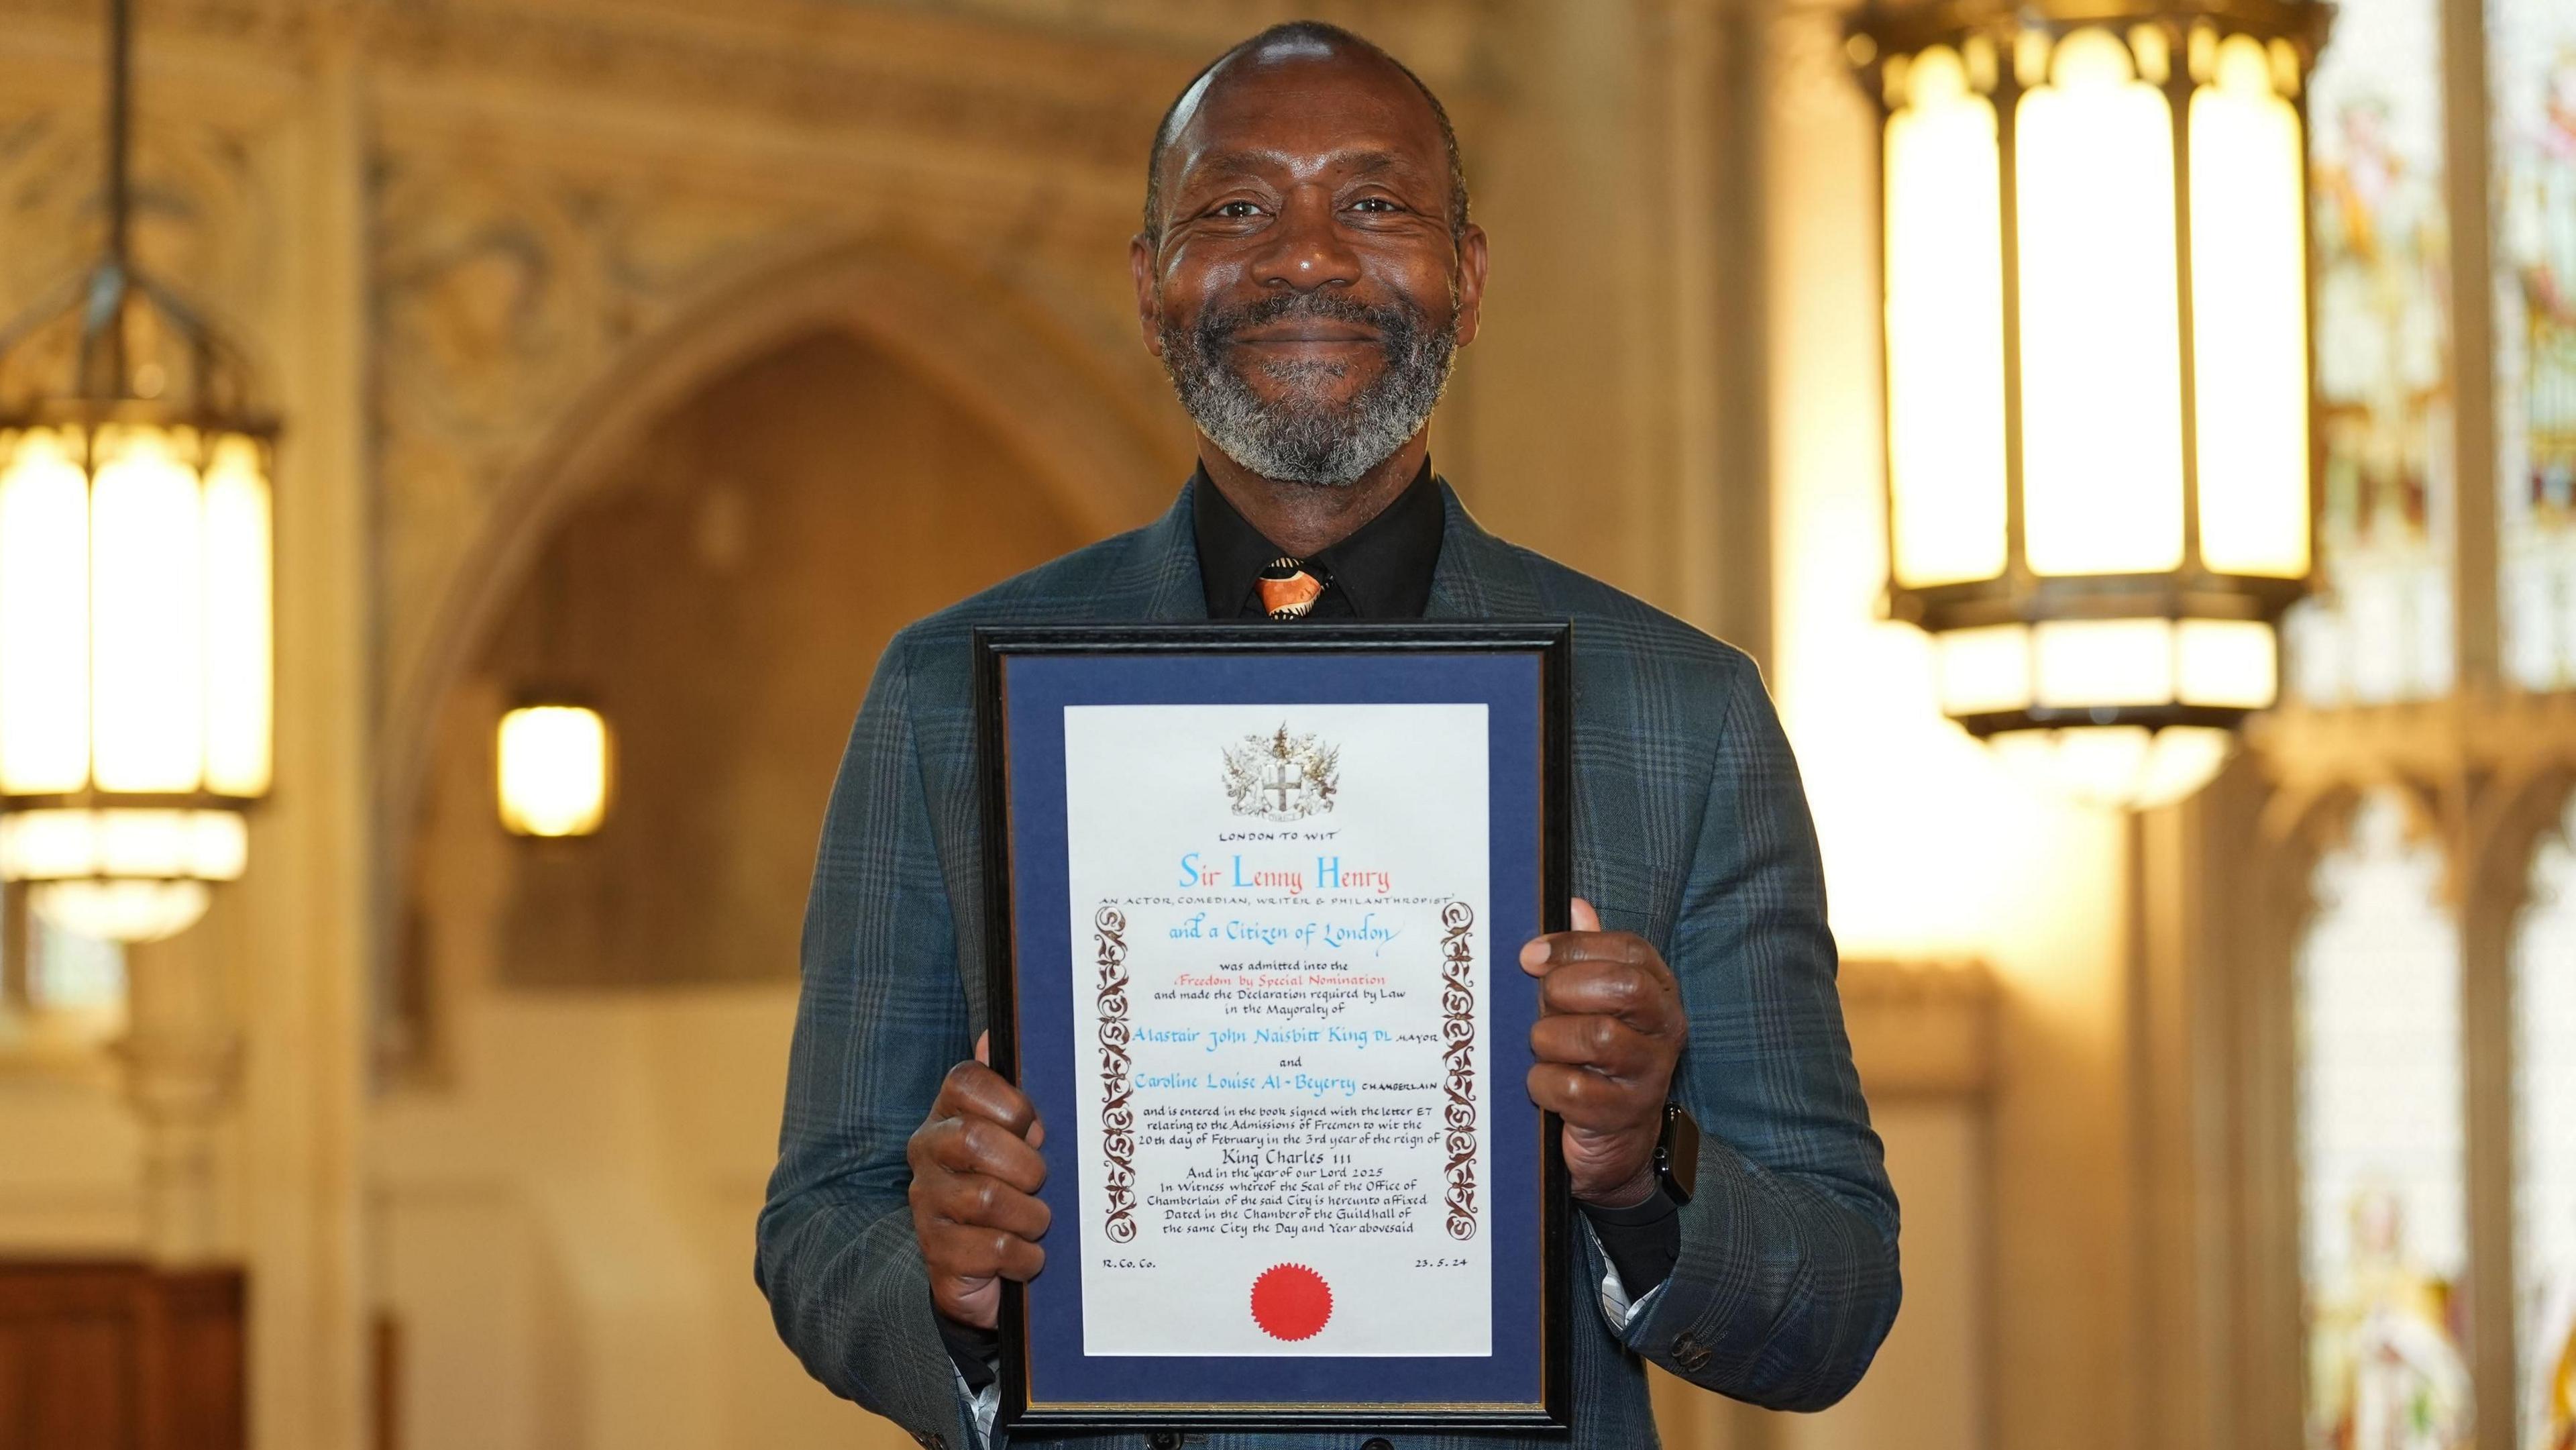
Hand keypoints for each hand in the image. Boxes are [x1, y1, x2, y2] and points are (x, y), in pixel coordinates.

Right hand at [906, 1032, 1050, 1328]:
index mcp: (948, 1114)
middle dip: (1025, 1165)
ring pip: (985, 1198)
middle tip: (1041, 1182)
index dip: (1011, 1104)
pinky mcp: (937, 1253)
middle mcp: (928, 1152)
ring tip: (1038, 1222)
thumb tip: (992, 1038)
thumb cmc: (1011, 1190)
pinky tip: (1027, 1257)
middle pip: (973, 1139)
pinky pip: (992, 1248)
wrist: (987, 1270)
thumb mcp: (1020, 1141)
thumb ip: (1012, 1094)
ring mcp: (927, 1203)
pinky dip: (1024, 1255)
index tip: (1038, 1131)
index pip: (966, 1080)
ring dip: (1030, 1215)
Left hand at [1520, 899, 1687, 1207]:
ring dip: (1550, 1040)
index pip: (1629, 950)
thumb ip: (1587, 958)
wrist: (1613, 1142)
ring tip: (1543, 1050)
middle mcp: (1664, 1029)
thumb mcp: (1592, 1005)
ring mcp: (1649, 1074)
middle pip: (1622, 987)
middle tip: (1542, 1006)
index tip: (1530, 956)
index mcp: (1658, 992)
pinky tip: (1544, 1086)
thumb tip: (1575, 904)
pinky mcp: (1624, 1116)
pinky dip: (1544, 1084)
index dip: (1576, 947)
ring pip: (1596, 1037)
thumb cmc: (1595, 1061)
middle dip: (1566, 990)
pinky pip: (1574, 1090)